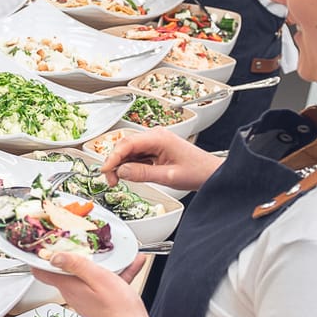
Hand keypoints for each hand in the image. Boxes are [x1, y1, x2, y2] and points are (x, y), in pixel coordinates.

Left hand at [28, 254, 153, 316]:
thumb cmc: (119, 311)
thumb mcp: (98, 279)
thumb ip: (76, 265)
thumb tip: (53, 256)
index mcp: (70, 287)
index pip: (43, 273)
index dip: (40, 257)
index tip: (44, 243)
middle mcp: (75, 294)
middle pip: (66, 271)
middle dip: (72, 253)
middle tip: (78, 239)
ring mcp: (88, 298)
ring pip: (88, 275)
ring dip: (99, 262)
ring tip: (112, 250)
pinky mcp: (101, 302)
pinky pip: (107, 282)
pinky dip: (117, 272)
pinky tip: (132, 263)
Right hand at [98, 128, 222, 191]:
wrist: (212, 173)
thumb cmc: (197, 172)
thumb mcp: (168, 176)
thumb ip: (142, 174)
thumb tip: (120, 172)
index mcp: (159, 138)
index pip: (127, 143)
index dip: (112, 157)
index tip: (104, 171)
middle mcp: (156, 136)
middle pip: (125, 145)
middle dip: (114, 162)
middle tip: (111, 180)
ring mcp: (156, 141)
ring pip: (129, 150)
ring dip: (121, 164)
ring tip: (118, 179)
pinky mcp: (156, 148)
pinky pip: (136, 155)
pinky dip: (129, 165)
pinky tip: (130, 174)